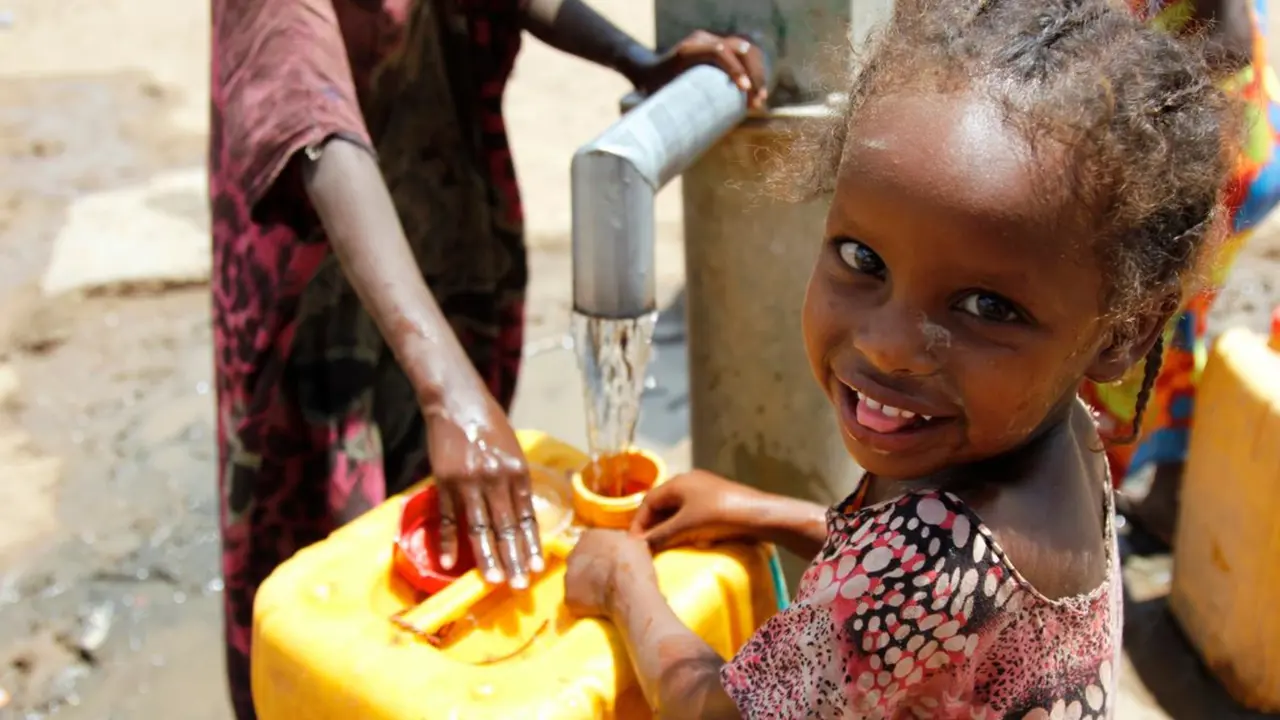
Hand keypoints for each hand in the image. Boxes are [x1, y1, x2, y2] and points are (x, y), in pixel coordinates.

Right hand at [425, 377, 542, 589]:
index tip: (538, 569)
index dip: (532, 545)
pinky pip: (449, 518)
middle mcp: (496, 479)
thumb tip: (521, 515)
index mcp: (518, 472)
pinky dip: (449, 541)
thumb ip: (517, 482)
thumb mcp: (513, 450)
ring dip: (487, 558)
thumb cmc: (490, 425)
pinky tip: (449, 562)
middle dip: (515, 560)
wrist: (457, 402)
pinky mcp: (445, 482)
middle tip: (520, 587)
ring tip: (494, 581)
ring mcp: (469, 482)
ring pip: (480, 529)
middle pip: (507, 528)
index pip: (527, 518)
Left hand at [564, 529, 654, 618]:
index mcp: (589, 536)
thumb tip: (621, 547)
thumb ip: (621, 542)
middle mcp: (573, 553)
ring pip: (577, 582)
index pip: (592, 543)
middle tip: (608, 580)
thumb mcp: (633, 541)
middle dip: (591, 569)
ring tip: (605, 596)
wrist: (626, 584)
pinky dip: (587, 605)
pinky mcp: (569, 596)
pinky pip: (578, 601)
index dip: (603, 554)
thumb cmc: (633, 559)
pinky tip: (600, 608)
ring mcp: (568, 576)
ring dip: (587, 587)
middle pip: (580, 561)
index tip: (612, 563)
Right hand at [631, 470, 766, 550]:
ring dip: (669, 528)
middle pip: (663, 504)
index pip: (649, 501)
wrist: (759, 516)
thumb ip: (660, 535)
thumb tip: (639, 545)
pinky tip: (688, 541)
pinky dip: (685, 527)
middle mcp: (690, 482)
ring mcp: (706, 491)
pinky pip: (693, 514)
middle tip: (647, 547)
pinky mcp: (718, 502)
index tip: (634, 544)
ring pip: (678, 510)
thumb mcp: (685, 527)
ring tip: (664, 547)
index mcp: (678, 482)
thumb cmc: (718, 516)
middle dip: (653, 526)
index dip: (639, 523)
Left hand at [635, 31, 767, 109]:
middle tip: (757, 103)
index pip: (718, 51)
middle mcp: (702, 40)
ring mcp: (713, 41)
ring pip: (746, 50)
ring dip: (758, 73)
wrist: (649, 71)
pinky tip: (758, 91)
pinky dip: (756, 70)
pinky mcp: (722, 48)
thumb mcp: (658, 98)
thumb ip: (667, 112)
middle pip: (738, 48)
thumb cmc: (653, 91)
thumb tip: (677, 142)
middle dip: (753, 75)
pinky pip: (746, 54)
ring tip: (760, 100)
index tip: (745, 90)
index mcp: (687, 50)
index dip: (734, 69)